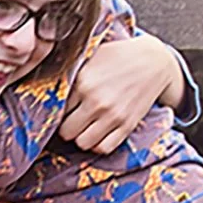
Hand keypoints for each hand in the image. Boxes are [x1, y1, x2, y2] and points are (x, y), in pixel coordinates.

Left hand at [59, 35, 182, 153]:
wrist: (154, 61)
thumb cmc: (120, 55)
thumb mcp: (90, 56)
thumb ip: (71, 72)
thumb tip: (48, 84)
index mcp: (83, 82)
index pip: (57, 109)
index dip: (58, 110)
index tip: (65, 108)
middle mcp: (96, 101)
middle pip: (66, 131)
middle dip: (67, 127)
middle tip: (72, 120)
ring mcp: (113, 115)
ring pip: (82, 143)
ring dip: (81, 137)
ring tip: (85, 127)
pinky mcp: (127, 125)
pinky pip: (104, 147)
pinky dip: (98, 144)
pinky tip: (98, 133)